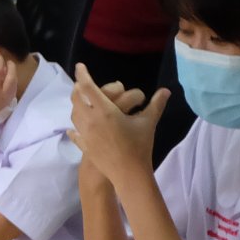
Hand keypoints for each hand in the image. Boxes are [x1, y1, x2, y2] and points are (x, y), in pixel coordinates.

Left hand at [69, 62, 168, 183]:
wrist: (129, 173)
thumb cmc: (139, 146)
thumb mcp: (148, 123)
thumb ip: (155, 105)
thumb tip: (166, 91)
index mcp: (104, 110)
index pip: (88, 87)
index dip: (83, 74)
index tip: (80, 66)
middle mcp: (89, 119)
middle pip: (76, 98)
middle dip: (78, 88)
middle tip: (83, 83)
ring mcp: (84, 133)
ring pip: (73, 113)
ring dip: (77, 105)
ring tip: (84, 102)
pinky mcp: (83, 145)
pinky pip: (75, 133)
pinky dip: (75, 127)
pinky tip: (75, 128)